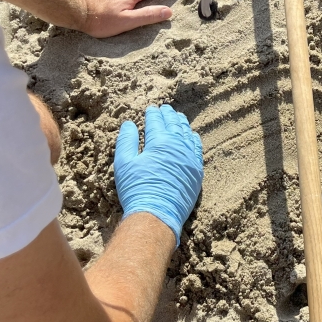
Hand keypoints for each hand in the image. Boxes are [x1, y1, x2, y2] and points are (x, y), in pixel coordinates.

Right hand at [114, 105, 202, 244]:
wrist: (157, 213)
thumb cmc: (137, 188)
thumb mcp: (124, 163)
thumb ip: (127, 141)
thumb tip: (129, 124)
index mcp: (159, 142)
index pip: (156, 122)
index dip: (153, 114)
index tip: (151, 109)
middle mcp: (178, 146)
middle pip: (174, 125)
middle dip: (168, 115)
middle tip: (166, 108)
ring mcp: (190, 158)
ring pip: (187, 135)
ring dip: (182, 124)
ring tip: (178, 117)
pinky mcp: (197, 171)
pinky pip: (197, 149)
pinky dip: (194, 140)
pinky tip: (192, 135)